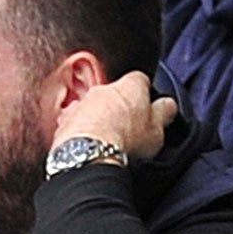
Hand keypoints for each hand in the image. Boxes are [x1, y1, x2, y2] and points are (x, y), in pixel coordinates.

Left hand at [52, 72, 176, 163]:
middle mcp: (103, 89)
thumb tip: (168, 106)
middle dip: (119, 107)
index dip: (145, 94)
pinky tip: (89, 146)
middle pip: (114, 93)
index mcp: (130, 85)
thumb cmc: (126, 139)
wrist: (89, 154)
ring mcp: (82, 103)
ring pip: (92, 107)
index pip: (140, 80)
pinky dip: (81, 131)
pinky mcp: (64, 121)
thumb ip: (164, 112)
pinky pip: (75, 122)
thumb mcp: (158, 129)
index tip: (146, 108)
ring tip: (108, 142)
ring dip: (98, 119)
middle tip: (127, 129)